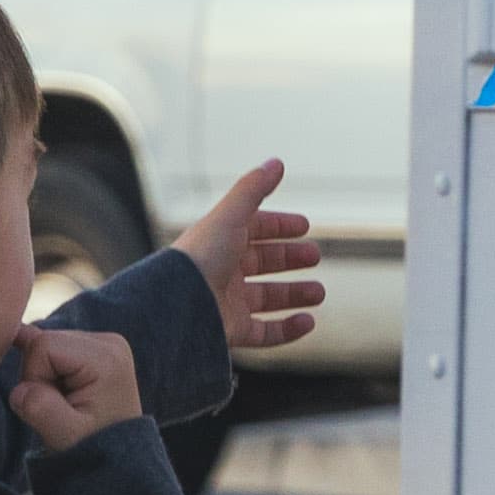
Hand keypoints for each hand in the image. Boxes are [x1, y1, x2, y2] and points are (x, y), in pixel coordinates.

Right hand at [6, 326, 147, 454]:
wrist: (119, 456)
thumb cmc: (93, 445)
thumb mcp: (65, 434)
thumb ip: (40, 408)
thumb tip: (21, 388)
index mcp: (106, 357)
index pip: (43, 346)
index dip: (34, 376)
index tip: (54, 404)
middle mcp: (109, 342)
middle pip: (45, 341)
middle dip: (39, 375)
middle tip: (61, 405)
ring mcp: (104, 343)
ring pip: (47, 345)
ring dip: (45, 375)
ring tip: (67, 401)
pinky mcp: (95, 348)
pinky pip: (56, 344)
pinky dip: (45, 361)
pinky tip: (37, 364)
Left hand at [176, 155, 324, 353]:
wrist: (175, 307)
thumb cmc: (198, 258)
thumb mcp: (229, 217)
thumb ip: (253, 189)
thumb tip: (277, 162)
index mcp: (220, 242)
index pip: (252, 229)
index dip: (278, 226)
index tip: (304, 226)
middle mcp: (222, 272)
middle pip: (262, 262)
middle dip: (290, 258)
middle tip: (315, 257)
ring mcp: (226, 302)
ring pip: (266, 298)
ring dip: (294, 294)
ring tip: (319, 293)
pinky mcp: (231, 330)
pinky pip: (265, 332)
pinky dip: (288, 329)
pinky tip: (308, 320)